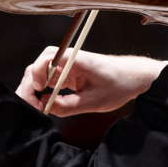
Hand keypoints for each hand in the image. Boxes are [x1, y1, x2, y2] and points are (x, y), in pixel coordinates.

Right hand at [14, 46, 167, 115]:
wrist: (135, 77)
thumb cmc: (120, 84)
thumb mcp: (95, 102)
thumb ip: (69, 106)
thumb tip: (46, 108)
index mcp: (77, 60)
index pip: (48, 58)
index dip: (38, 73)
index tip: (38, 89)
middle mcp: (70, 59)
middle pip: (41, 64)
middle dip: (32, 83)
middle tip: (31, 103)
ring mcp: (70, 65)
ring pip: (43, 72)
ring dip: (37, 87)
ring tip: (38, 106)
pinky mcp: (71, 73)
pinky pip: (52, 79)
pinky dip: (46, 90)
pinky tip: (47, 103)